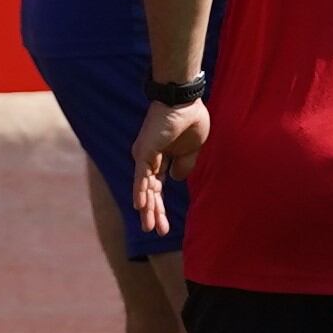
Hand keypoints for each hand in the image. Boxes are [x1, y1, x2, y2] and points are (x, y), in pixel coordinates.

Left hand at [129, 96, 206, 238]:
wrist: (185, 101)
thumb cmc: (190, 119)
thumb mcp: (192, 149)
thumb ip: (184, 165)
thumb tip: (175, 180)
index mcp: (162, 158)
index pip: (158, 188)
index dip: (161, 207)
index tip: (166, 226)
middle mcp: (149, 159)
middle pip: (150, 192)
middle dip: (154, 213)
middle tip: (155, 231)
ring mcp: (144, 155)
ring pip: (144, 187)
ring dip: (147, 208)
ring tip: (148, 227)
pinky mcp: (144, 151)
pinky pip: (141, 175)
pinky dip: (140, 190)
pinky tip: (140, 206)